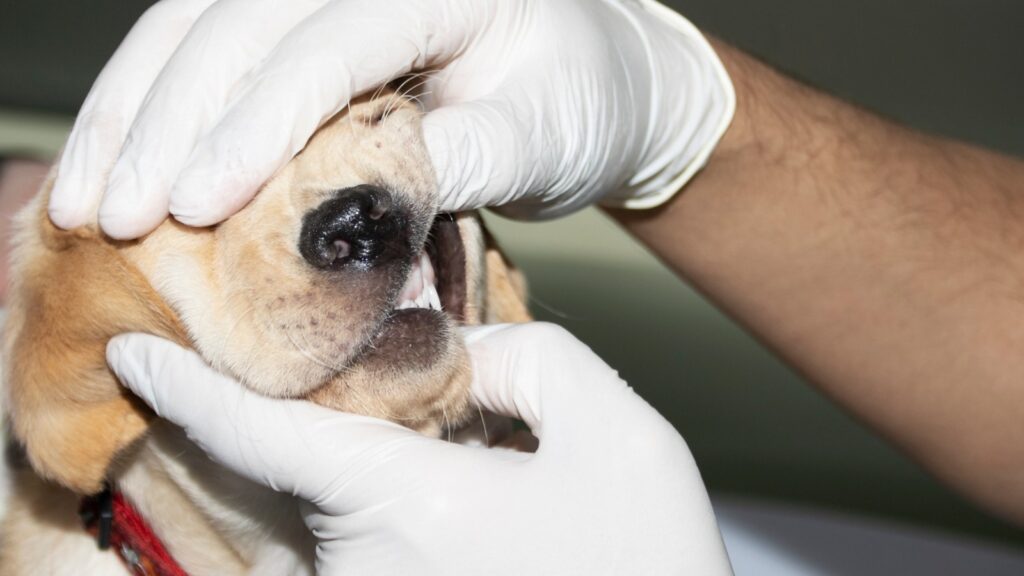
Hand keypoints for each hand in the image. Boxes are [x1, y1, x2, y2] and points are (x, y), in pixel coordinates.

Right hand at [50, 0, 733, 238]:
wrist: (598, 78)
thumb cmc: (582, 103)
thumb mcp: (544, 136)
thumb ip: (462, 160)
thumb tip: (357, 210)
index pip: (327, 46)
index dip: (253, 125)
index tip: (196, 204)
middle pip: (237, 27)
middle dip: (166, 123)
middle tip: (110, 214)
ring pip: (200, 29)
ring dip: (134, 114)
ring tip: (83, 196)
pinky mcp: (307, 23)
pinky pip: (214, 49)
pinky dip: (158, 107)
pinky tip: (115, 158)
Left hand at [107, 323, 732, 574]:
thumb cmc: (648, 566)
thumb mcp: (623, 437)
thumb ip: (537, 360)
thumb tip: (470, 352)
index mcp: (407, 507)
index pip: (263, 436)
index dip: (188, 389)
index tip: (130, 355)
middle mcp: (369, 566)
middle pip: (310, 459)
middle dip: (324, 398)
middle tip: (369, 341)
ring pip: (346, 499)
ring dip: (374, 446)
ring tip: (449, 414)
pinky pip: (372, 536)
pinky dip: (393, 489)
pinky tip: (464, 470)